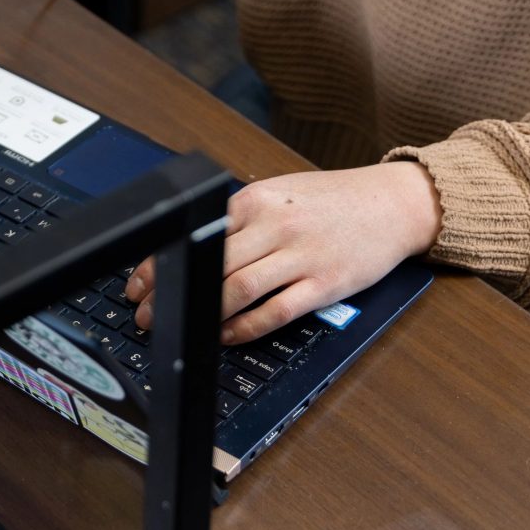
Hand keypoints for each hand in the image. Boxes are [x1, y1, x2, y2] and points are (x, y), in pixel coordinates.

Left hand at [126, 163, 440, 345]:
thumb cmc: (334, 201)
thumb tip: (192, 246)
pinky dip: (244, 328)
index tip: (137, 284)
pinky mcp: (323, 284)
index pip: (195, 233)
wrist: (393, 204)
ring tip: (180, 326)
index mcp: (257, 199)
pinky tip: (226, 335)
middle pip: (209, 264)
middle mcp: (275, 225)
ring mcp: (300, 256)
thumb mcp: (282, 193)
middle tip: (145, 315)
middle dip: (171, 293)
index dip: (160, 262)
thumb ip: (241, 218)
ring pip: (237, 289)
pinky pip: (274, 312)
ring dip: (202, 314)